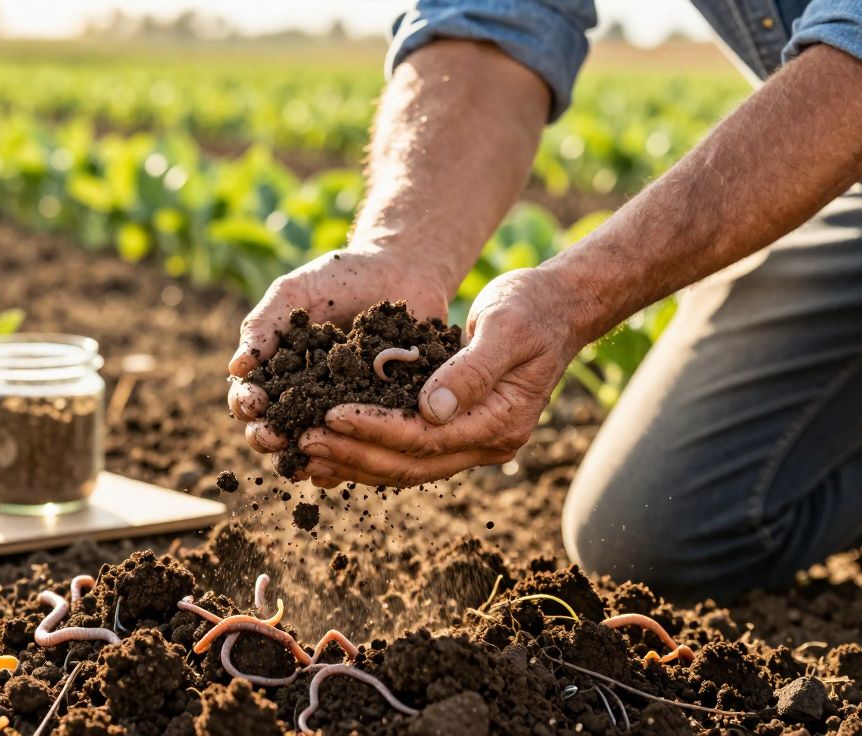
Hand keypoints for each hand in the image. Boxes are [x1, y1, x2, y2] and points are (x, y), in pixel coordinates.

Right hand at [227, 247, 451, 470]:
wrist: (404, 270)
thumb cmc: (343, 277)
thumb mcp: (296, 291)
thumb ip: (264, 324)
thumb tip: (235, 369)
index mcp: (277, 369)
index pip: (250, 396)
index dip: (246, 404)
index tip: (254, 402)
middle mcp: (305, 397)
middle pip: (275, 430)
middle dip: (267, 437)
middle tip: (274, 436)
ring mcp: (341, 410)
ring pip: (313, 447)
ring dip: (303, 456)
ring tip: (304, 456)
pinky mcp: (378, 417)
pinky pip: (359, 446)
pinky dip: (347, 460)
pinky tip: (343, 463)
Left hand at [294, 268, 584, 486]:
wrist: (558, 309)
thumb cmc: (532, 309)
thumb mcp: (505, 328)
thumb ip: (471, 369)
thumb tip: (431, 409)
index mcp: (501, 422)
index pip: (425, 438)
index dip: (375, 430)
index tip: (330, 415)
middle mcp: (489, 444)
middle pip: (410, 465)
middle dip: (354, 455)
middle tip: (303, 442)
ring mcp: (474, 443)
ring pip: (405, 468)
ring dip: (354, 462)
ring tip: (305, 453)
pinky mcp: (458, 432)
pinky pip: (408, 453)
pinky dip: (369, 453)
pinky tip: (331, 449)